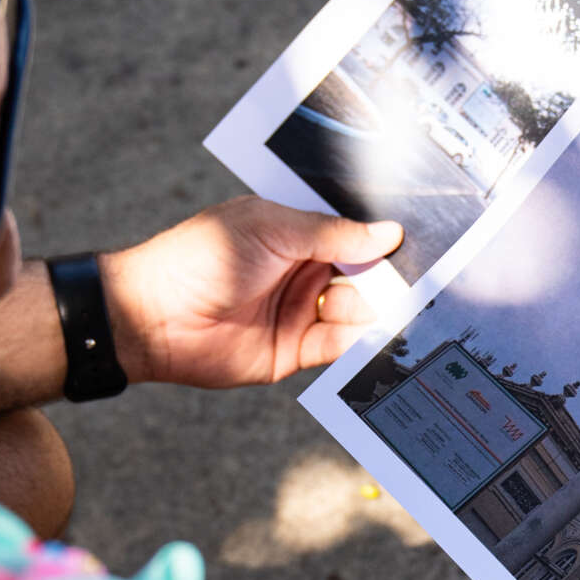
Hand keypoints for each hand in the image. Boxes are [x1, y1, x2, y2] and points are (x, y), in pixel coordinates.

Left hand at [97, 197, 402, 387]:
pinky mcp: (296, 350)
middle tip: (425, 276)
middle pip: (363, 273)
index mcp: (295, 230)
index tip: (420, 237)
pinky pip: (340, 346)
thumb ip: (333, 234)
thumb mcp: (272, 229)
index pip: (351, 230)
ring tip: (407, 305)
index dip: (382, 235)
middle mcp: (303, 269)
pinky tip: (382, 332)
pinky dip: (362, 341)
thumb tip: (388, 233)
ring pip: (358, 309)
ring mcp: (301, 309)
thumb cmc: (201, 257)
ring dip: (380, 309)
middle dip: (390, 275)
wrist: (154, 317)